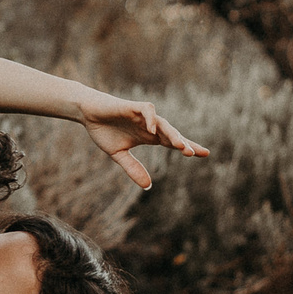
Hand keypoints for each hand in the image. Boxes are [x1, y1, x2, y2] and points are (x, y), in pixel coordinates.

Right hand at [76, 91, 207, 187]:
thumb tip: (148, 186)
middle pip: (172, 134)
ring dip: (172, 134)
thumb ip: (133, 168)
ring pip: (163, 123)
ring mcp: (142, 116)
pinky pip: (147, 110)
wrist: (87, 113)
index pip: (173, 142)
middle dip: (183, 143)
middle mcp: (150, 126)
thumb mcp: (119, 155)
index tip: (205, 154)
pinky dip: (151, 119)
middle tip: (193, 153)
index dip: (188, 146)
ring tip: (180, 145)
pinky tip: (153, 130)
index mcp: (149, 136)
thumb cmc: (104, 130)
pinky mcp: (132, 106)